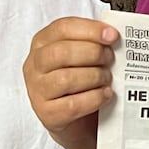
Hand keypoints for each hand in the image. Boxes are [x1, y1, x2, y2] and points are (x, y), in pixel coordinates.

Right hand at [22, 16, 118, 148]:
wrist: (78, 120)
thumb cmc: (81, 80)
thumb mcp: (83, 56)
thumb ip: (93, 42)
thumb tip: (113, 35)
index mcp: (43, 43)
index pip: (62, 28)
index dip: (90, 30)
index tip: (112, 36)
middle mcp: (35, 65)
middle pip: (62, 52)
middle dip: (93, 54)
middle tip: (110, 59)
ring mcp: (38, 91)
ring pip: (66, 79)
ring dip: (95, 76)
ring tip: (108, 78)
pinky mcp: (48, 114)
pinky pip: (73, 104)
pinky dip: (95, 98)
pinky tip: (106, 94)